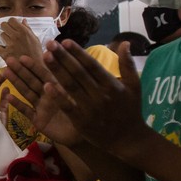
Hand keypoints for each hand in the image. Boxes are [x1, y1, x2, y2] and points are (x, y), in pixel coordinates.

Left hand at [0, 19, 44, 64]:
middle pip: (3, 25)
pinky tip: (5, 51)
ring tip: (10, 44)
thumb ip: (28, 29)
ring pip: (1, 35)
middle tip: (8, 33)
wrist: (35, 70)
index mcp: (24, 31)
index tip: (12, 26)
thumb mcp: (36, 40)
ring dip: (4, 39)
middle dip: (5, 28)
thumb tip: (23, 20)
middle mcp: (16, 36)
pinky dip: (0, 49)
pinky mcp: (5, 54)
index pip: (11, 20)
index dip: (11, 22)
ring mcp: (10, 45)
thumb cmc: (37, 55)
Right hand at [2, 56, 82, 147]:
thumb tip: (58, 74)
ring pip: (27, 92)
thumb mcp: (75, 98)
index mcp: (57, 88)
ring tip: (6, 72)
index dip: (33, 66)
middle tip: (9, 60)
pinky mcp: (37, 120)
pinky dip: (18, 104)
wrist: (81, 135)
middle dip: (21, 70)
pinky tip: (9, 97)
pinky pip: (26, 111)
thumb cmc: (83, 114)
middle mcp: (47, 95)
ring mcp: (41, 107)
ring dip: (16, 82)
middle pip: (32, 80)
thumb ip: (65, 88)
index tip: (23, 57)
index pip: (44, 74)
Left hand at [41, 40, 144, 154]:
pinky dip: (57, 96)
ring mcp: (90, 108)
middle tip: (49, 43)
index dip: (78, 53)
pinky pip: (67, 107)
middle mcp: (100, 95)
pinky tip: (46, 85)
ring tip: (45, 56)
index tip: (65, 41)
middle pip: (78, 73)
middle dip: (63, 57)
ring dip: (57, 71)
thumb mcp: (134, 86)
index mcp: (112, 84)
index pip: (92, 65)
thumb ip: (127, 64)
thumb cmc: (131, 110)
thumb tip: (125, 42)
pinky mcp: (82, 122)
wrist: (128, 140)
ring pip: (71, 86)